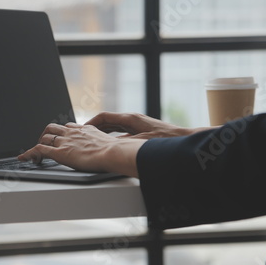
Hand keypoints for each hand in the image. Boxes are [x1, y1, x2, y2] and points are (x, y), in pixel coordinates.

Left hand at [17, 122, 145, 177]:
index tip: (61, 137)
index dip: (63, 132)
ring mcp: (66, 141)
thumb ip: (109, 147)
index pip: (69, 127)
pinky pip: (39, 149)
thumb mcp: (113, 145)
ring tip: (35, 152)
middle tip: (44, 143)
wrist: (114, 153)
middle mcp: (74, 133)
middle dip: (47, 135)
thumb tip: (120, 152)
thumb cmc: (118, 152)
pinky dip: (29, 153)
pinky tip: (24, 158)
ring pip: (45, 136)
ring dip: (38, 143)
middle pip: (54, 128)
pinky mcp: (60, 152)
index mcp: (86, 130)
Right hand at [86, 112, 211, 138]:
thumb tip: (108, 147)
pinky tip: (109, 145)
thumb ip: (124, 144)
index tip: (82, 130)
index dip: (91, 123)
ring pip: (114, 127)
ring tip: (91, 140)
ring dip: (102, 132)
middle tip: (82, 135)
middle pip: (107, 121)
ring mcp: (136, 125)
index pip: (104, 117)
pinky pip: (121, 132)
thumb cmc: (166, 141)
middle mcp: (132, 120)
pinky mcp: (141, 131)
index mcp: (130, 119)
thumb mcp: (141, 144)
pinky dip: (112, 137)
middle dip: (94, 128)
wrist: (183, 140)